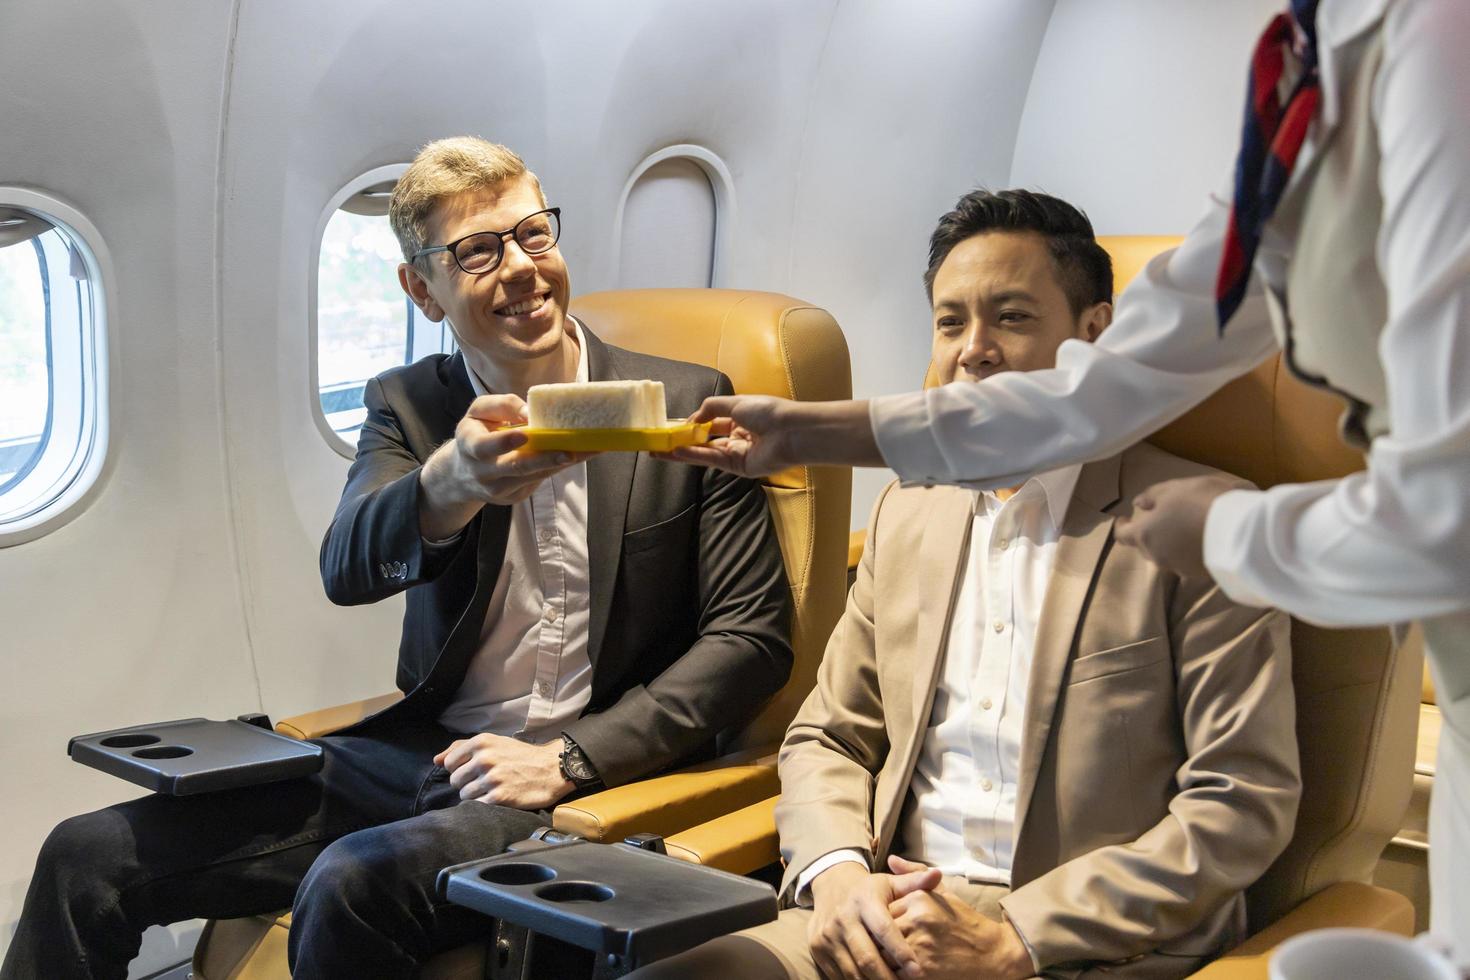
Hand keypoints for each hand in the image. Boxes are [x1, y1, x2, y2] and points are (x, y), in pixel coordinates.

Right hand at [419, 394, 594, 537]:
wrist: (463, 474)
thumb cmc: (476, 433)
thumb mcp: (479, 412)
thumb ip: (502, 405)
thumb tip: (530, 413)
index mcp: (470, 447)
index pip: (484, 447)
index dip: (504, 442)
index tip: (524, 435)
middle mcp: (485, 473)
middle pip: (517, 468)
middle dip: (545, 460)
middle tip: (569, 452)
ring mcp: (501, 489)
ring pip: (536, 475)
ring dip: (564, 462)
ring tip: (591, 449)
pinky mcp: (517, 496)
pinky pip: (541, 479)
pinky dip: (560, 466)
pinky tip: (582, 454)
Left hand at [433, 733, 573, 809]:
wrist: (552, 769)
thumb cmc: (521, 756)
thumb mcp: (493, 743)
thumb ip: (461, 748)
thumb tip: (435, 760)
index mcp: (481, 742)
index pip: (449, 762)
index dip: (459, 769)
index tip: (473, 770)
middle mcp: (484, 759)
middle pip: (455, 780)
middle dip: (466, 783)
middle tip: (484, 782)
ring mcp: (492, 778)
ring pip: (464, 795)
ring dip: (475, 796)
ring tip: (492, 790)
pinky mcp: (499, 797)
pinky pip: (477, 806)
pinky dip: (484, 805)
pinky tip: (497, 798)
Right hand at [660, 394, 882, 476]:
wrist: (790, 431)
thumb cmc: (767, 411)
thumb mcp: (735, 403)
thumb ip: (711, 408)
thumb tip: (692, 418)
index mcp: (740, 418)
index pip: (711, 421)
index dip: (692, 423)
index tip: (672, 426)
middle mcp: (737, 436)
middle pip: (704, 439)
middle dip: (682, 440)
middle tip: (659, 442)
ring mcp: (736, 453)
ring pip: (704, 452)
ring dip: (681, 451)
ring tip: (658, 451)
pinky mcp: (737, 468)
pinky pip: (711, 460)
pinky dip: (693, 456)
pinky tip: (675, 452)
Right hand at [807, 859, 942, 979]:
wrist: (830, 884)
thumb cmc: (869, 889)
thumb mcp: (890, 883)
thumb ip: (915, 882)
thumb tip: (938, 875)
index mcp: (864, 901)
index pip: (884, 929)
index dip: (900, 951)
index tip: (917, 970)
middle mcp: (843, 917)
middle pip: (867, 957)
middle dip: (888, 978)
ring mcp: (828, 935)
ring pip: (852, 971)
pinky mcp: (817, 948)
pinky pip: (837, 974)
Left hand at [885, 858, 1031, 979]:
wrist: (993, 954)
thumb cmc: (966, 924)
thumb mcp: (944, 894)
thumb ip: (915, 875)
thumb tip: (891, 859)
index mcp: (919, 898)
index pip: (883, 910)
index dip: (884, 923)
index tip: (891, 930)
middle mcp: (917, 918)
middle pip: (879, 931)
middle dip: (881, 941)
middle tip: (887, 947)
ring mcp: (920, 944)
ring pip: (883, 953)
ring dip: (886, 958)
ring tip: (894, 958)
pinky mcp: (923, 970)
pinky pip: (894, 972)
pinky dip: (895, 973)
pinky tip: (903, 970)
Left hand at [1113, 473, 1244, 579]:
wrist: (1240, 531)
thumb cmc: (1201, 502)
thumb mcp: (1174, 489)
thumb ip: (1152, 496)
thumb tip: (1138, 504)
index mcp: (1146, 535)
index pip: (1123, 536)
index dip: (1121, 527)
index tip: (1124, 518)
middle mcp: (1158, 556)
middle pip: (1145, 547)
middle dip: (1147, 534)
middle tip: (1157, 520)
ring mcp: (1180, 568)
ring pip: (1166, 556)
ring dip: (1169, 544)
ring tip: (1182, 529)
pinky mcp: (1200, 574)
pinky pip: (1187, 562)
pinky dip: (1188, 551)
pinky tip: (1200, 540)